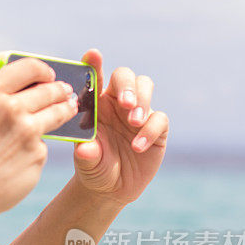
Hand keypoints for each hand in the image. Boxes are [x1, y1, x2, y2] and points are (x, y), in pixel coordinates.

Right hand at [0, 57, 77, 223]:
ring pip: (57, 113)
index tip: (47, 75)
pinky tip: (33, 150)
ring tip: (69, 108)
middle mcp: (12, 108)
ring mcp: (28, 132)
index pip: (29, 67)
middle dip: (60, 89)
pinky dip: (40, 145)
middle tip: (65, 91)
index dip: (42, 70)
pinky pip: (44, 144)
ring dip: (66, 108)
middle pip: (49, 89)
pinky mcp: (37, 154)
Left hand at [72, 49, 169, 206]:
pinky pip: (158, 118)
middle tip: (125, 103)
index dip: (95, 65)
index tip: (92, 55)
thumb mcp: (86, 163)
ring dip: (141, 99)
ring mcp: (138, 112)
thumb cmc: (93, 168)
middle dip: (126, 85)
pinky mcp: (156, 127)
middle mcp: (116, 103)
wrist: (112, 188)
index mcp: (95, 104)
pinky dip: (149, 130)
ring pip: (145, 86)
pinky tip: (137, 147)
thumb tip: (85, 149)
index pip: (95, 79)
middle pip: (125, 76)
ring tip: (133, 121)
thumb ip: (86, 154)